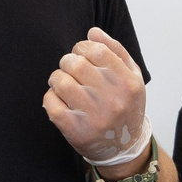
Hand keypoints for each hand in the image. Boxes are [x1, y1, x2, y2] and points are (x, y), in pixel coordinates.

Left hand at [43, 28, 148, 168]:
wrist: (123, 148)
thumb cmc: (125, 107)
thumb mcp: (131, 78)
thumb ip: (115, 51)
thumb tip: (92, 32)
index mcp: (128, 83)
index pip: (97, 50)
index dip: (82, 47)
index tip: (80, 53)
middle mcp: (113, 99)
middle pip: (76, 63)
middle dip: (67, 62)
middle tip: (69, 69)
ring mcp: (94, 116)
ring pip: (60, 81)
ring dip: (57, 78)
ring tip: (62, 83)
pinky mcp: (76, 130)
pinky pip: (51, 103)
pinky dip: (50, 97)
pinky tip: (58, 100)